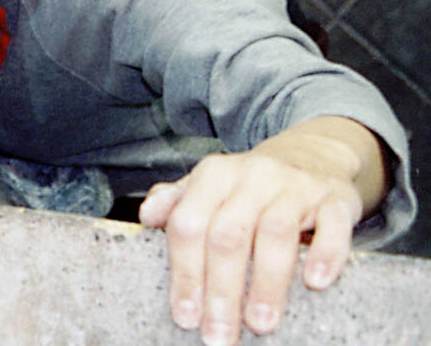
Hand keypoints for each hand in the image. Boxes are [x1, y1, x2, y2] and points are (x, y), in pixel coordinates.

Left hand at [139, 116, 387, 344]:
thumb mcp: (210, 185)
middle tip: (219, 335)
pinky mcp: (335, 200)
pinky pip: (332, 226)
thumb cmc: (252, 184)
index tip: (185, 315)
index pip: (190, 223)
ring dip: (266, 283)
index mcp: (214, 174)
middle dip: (221, 289)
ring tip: (258, 324)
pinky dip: (324, 254)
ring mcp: (295, 187)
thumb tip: (146, 216)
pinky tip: (314, 282)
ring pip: (276, 232)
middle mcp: (252, 176)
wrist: (313, 154)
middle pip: (229, 234)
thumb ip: (177, 202)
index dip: (185, 272)